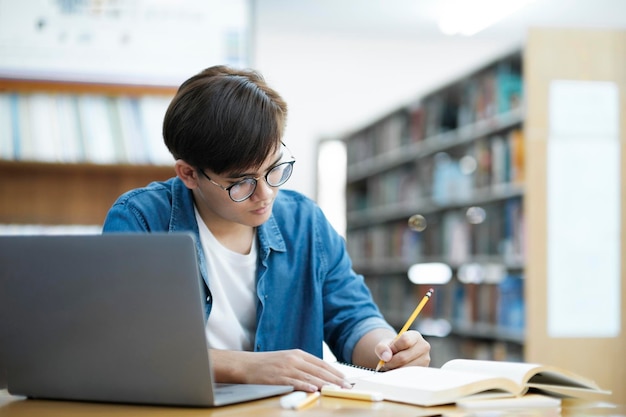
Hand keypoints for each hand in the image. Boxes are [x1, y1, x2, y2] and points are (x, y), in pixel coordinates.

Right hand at [210, 349, 351, 391]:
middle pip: (319, 370)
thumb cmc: (267, 364)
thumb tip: (320, 375)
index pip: (321, 363)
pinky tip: (314, 390)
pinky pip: (294, 382)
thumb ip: (303, 365)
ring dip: (324, 384)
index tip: (345, 379)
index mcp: (298, 354)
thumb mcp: (287, 360)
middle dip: (334, 379)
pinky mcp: (278, 377)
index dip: (334, 371)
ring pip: (309, 377)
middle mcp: (294, 359)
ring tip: (336, 389)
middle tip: (346, 386)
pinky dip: (305, 386)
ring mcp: (286, 368)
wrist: (246, 364)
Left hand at [374, 330, 429, 370]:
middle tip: (386, 363)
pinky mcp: (423, 371)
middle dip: (391, 362)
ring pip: (406, 369)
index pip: (405, 340)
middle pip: (404, 358)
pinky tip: (398, 370)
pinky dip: (400, 375)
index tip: (389, 351)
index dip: (394, 347)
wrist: (399, 355)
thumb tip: (386, 357)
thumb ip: (382, 347)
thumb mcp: (385, 344)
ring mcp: (425, 360)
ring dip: (395, 369)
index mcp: (415, 336)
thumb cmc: (393, 348)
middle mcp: (423, 347)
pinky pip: (409, 376)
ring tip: (393, 366)